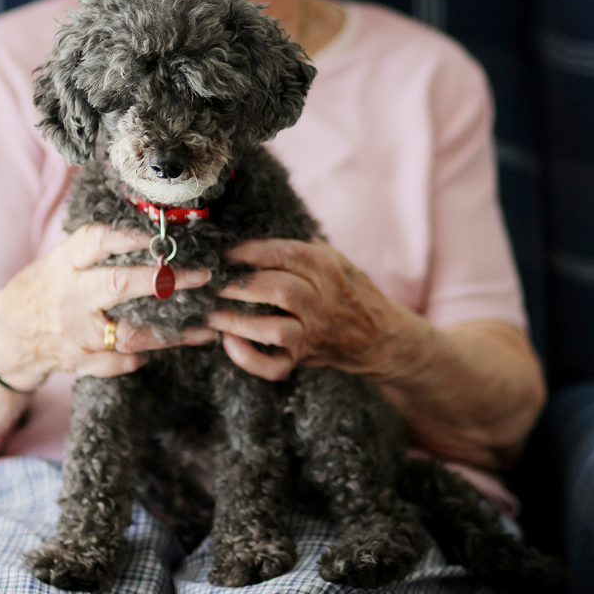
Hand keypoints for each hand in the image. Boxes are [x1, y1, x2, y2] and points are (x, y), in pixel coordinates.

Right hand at [0, 223, 215, 383]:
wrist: (5, 337)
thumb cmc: (44, 289)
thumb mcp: (60, 260)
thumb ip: (96, 247)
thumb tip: (149, 225)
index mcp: (65, 263)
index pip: (98, 242)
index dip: (132, 236)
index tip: (164, 233)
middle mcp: (71, 296)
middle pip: (118, 285)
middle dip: (162, 281)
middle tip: (201, 275)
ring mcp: (76, 332)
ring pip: (128, 333)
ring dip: (171, 331)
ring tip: (206, 323)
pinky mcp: (80, 361)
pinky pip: (119, 362)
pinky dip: (144, 357)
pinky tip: (173, 345)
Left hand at [206, 238, 405, 381]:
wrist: (382, 338)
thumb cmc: (350, 291)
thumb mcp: (336, 259)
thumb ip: (304, 245)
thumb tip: (258, 226)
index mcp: (327, 269)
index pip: (285, 254)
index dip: (250, 251)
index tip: (224, 250)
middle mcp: (320, 300)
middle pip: (277, 289)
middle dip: (240, 285)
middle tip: (211, 281)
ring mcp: (313, 332)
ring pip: (275, 329)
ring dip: (239, 321)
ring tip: (212, 313)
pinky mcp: (304, 358)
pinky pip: (275, 367)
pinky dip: (249, 359)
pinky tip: (229, 343)